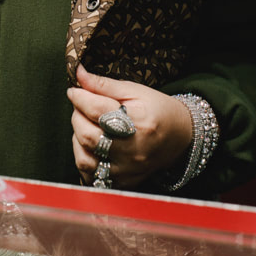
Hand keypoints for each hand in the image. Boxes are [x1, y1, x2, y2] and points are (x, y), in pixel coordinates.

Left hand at [67, 64, 191, 188]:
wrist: (182, 137)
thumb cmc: (158, 109)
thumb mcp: (135, 90)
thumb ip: (104, 84)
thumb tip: (78, 73)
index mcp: (139, 122)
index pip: (97, 110)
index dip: (79, 98)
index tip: (74, 91)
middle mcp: (133, 150)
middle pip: (88, 135)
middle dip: (77, 116)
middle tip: (81, 106)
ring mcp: (128, 170)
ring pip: (84, 159)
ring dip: (77, 139)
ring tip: (86, 125)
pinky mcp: (124, 182)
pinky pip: (92, 176)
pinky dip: (84, 159)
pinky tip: (90, 145)